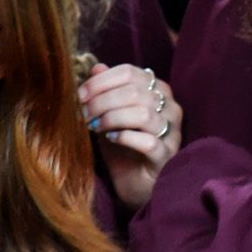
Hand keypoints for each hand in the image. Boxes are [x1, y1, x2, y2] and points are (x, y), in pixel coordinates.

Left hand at [81, 63, 181, 209]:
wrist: (134, 185)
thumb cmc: (123, 147)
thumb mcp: (109, 115)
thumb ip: (106, 90)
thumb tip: (95, 67)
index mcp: (158, 90)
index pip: (129, 72)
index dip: (101, 81)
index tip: (79, 95)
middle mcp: (170, 107)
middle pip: (134, 91)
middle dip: (102, 100)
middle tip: (83, 113)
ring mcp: (172, 132)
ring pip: (143, 113)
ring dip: (112, 118)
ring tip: (95, 126)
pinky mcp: (167, 156)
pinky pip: (149, 141)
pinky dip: (125, 137)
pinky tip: (111, 139)